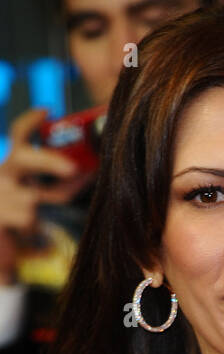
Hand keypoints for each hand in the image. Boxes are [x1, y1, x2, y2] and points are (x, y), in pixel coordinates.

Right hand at [0, 108, 89, 281]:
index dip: (30, 120)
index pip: (18, 134)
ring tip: (31, 221)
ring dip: (39, 211)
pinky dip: (31, 226)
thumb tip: (85, 174)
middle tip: (73, 168)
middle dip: (48, 161)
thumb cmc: (20, 216)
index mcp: (12, 164)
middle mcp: (1, 173)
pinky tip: (21, 231)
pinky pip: (25, 218)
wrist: (0, 243)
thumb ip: (61, 186)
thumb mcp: (39, 197)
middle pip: (23, 157)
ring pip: (30, 197)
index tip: (47, 110)